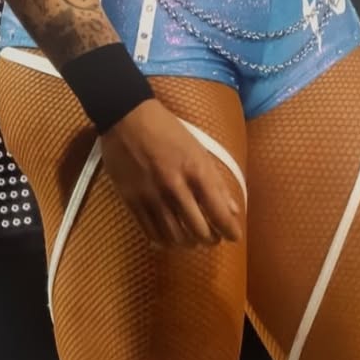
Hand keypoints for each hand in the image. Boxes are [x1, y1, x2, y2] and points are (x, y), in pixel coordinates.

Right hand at [99, 98, 243, 246]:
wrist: (126, 116)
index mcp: (195, 170)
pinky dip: (164, 241)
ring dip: (189, 243)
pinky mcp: (131, 200)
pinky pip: (150, 232)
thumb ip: (215, 181)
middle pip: (198, 230)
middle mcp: (174, 186)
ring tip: (192, 239)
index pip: (219, 213)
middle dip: (211, 239)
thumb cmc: (167, 129)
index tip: (234, 236)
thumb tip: (232, 209)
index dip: (230, 230)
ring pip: (175, 237)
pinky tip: (169, 238)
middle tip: (213, 237)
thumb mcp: (197, 149)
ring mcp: (151, 195)